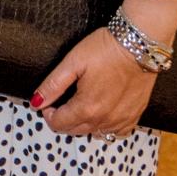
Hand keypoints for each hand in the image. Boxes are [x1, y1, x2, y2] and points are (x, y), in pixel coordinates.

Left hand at [31, 27, 156, 139]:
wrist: (140, 43)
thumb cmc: (106, 49)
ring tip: (81, 104)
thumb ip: (53, 85)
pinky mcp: (135, 115)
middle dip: (63, 119)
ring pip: (95, 132)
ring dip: (83, 123)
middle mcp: (105, 119)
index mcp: (87, 107)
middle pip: (75, 131)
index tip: (49, 103)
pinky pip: (117, 132)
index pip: (59, 124)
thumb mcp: (73, 62)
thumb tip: (36, 102)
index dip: (48, 114)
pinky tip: (103, 112)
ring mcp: (122, 119)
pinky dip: (106, 127)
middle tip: (62, 102)